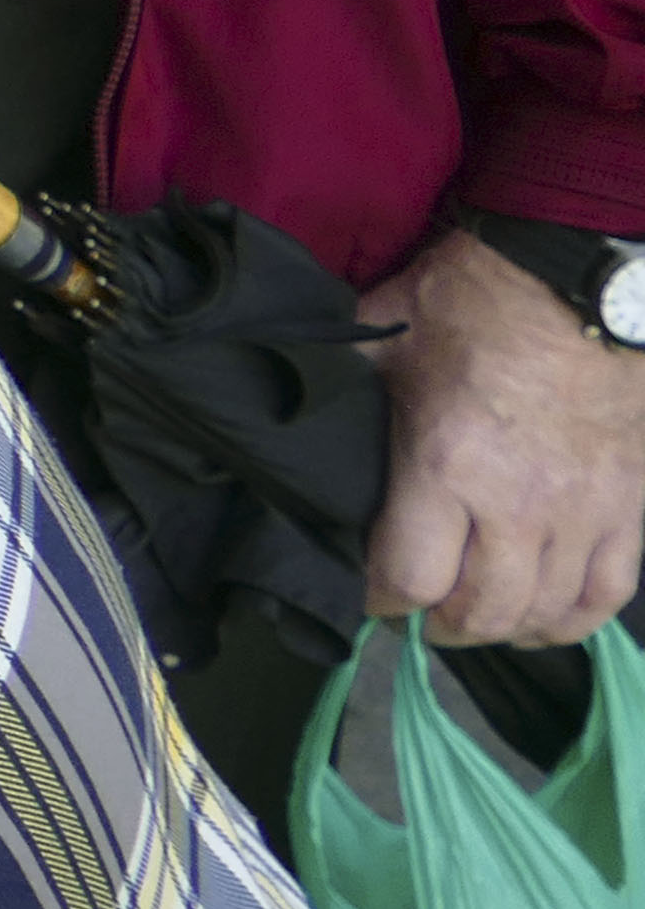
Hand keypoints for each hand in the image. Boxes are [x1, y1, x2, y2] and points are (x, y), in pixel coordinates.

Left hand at [365, 228, 644, 643]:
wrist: (572, 279)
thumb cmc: (468, 304)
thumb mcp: (382, 339)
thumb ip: (346, 391)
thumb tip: (298, 414)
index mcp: (446, 463)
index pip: (411, 577)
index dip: (382, 600)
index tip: (370, 595)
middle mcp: (519, 503)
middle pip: (482, 611)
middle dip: (441, 625)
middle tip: (422, 615)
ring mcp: (583, 510)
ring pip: (546, 612)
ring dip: (504, 629)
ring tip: (477, 619)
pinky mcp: (630, 505)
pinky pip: (609, 591)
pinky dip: (576, 619)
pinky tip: (546, 619)